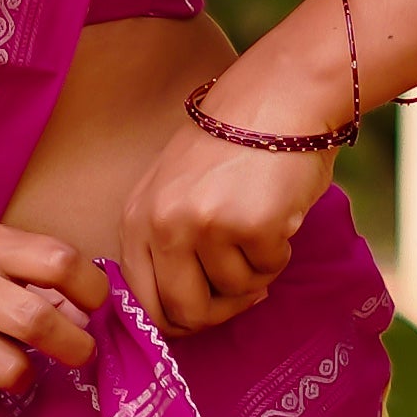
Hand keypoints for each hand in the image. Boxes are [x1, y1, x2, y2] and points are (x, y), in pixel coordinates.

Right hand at [0, 195, 107, 413]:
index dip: (92, 289)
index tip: (91, 305)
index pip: (62, 262)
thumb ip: (11, 266)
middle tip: (75, 355)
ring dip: (19, 377)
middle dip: (75, 349)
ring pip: (9, 370)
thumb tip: (73, 310)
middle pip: (42, 324)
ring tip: (6, 368)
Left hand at [112, 110, 328, 336]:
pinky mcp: (251, 226)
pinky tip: (277, 215)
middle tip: (244, 293)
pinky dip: (279, 252)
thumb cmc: (231, 144)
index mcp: (136, 218)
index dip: (177, 319)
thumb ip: (165, 241)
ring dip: (256, 272)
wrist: (280, 97)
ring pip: (234, 292)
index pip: (143, 301)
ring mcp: (206, 226)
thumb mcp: (174, 188)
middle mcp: (163, 224)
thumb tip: (176, 312)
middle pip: (184, 312)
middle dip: (219, 312)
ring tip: (259, 229)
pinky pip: (268, 269)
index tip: (203, 312)